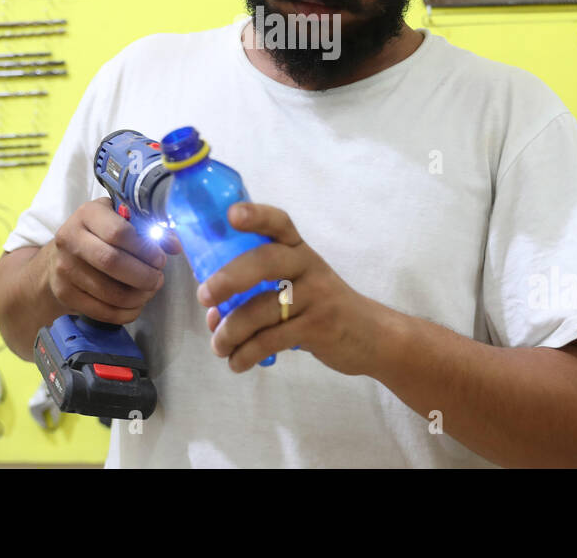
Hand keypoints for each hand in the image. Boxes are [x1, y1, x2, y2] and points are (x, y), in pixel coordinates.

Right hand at [44, 197, 180, 324]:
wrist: (60, 257)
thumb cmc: (98, 234)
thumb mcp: (119, 219)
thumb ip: (148, 228)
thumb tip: (176, 246)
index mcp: (88, 214)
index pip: (118, 232)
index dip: (145, 249)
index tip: (160, 258)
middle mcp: (70, 239)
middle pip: (112, 262)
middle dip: (143, 275)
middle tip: (158, 279)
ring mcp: (64, 268)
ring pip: (109, 292)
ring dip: (138, 296)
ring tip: (150, 291)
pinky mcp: (64, 294)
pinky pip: (101, 311)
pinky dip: (125, 313)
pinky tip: (136, 305)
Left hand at [197, 202, 382, 375]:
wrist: (372, 336)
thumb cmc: (322, 307)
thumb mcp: (299, 285)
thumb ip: (258, 293)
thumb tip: (213, 315)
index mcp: (299, 250)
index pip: (279, 223)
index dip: (256, 215)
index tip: (232, 215)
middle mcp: (308, 266)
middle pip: (265, 261)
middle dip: (229, 278)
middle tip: (204, 296)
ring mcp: (316, 296)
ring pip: (262, 310)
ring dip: (231, 332)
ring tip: (218, 346)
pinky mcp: (319, 327)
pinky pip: (272, 340)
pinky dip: (247, 354)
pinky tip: (237, 362)